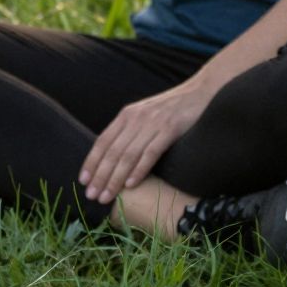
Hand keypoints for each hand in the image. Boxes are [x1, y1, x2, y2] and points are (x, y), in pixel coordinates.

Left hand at [79, 83, 207, 205]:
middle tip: (93, 195)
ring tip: (107, 196)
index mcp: (128, 114)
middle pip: (113, 151)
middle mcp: (137, 118)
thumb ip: (131, 129)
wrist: (202, 91)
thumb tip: (115, 156)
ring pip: (128, 155)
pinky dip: (139, 170)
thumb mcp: (147, 113)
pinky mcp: (171, 129)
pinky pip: (151, 153)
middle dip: (100, 175)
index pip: (103, 141)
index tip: (84, 181)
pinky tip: (131, 184)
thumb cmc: (174, 107)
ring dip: (115, 178)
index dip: (92, 162)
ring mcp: (154, 123)